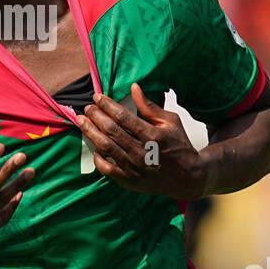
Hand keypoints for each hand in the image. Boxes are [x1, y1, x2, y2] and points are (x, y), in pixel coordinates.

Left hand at [76, 83, 207, 198]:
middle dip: (96, 117)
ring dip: (91, 133)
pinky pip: (107, 169)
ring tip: (82, 122)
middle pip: (111, 131)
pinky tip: (94, 147)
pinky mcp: (130, 181)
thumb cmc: (179, 145)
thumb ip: (149, 106)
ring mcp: (134, 168)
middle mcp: (142, 152)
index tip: (98, 97)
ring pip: (106, 147)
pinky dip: (98, 158)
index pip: (123, 117)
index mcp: (153, 135)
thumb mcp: (170, 121)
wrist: (188, 177)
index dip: (107, 105)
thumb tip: (134, 87)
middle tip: (87, 108)